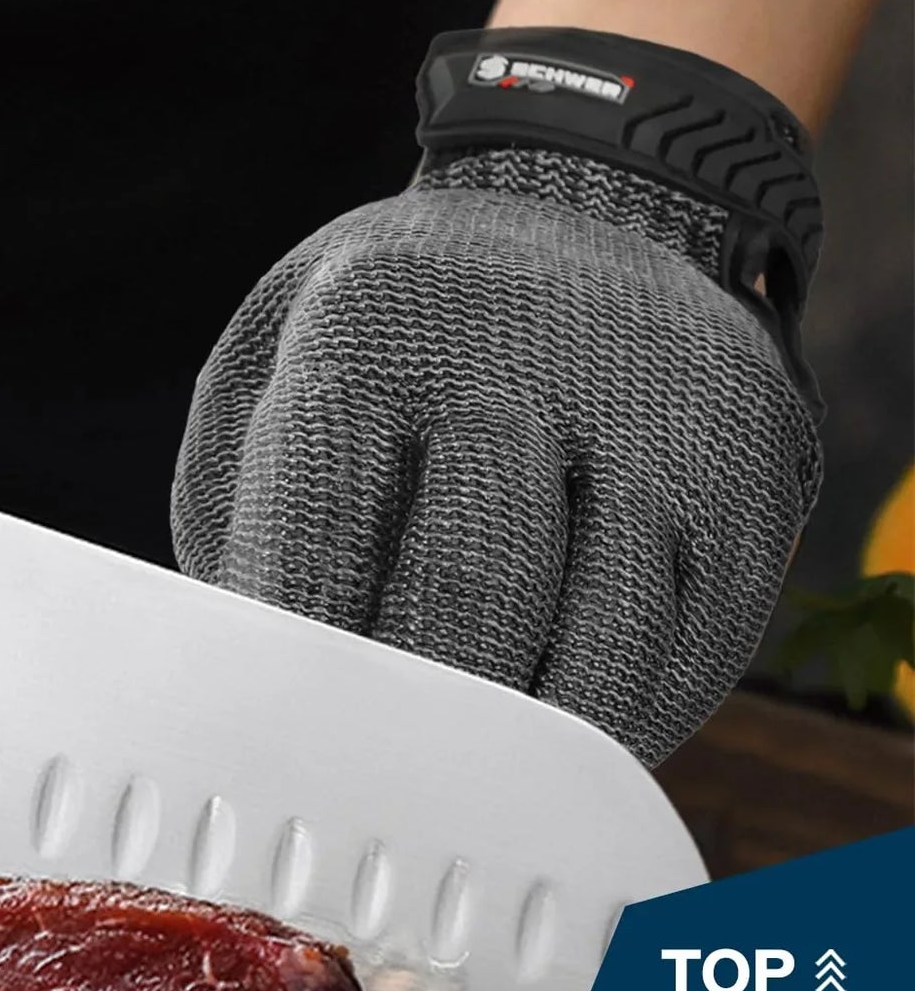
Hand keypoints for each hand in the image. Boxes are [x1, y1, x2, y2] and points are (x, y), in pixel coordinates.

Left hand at [171, 144, 820, 765]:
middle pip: (468, 596)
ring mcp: (655, 416)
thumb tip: (239, 656)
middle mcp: (523, 359)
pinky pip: (694, 651)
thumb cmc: (402, 316)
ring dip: (526, 748)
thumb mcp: (283, 342)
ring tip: (467, 789)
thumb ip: (238, 489)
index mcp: (376, 325)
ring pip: (599, 644)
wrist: (596, 198)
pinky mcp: (753, 472)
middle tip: (370, 792)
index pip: (323, 522)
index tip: (277, 739)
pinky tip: (559, 745)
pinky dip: (622, 724)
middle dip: (413, 720)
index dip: (297, 653)